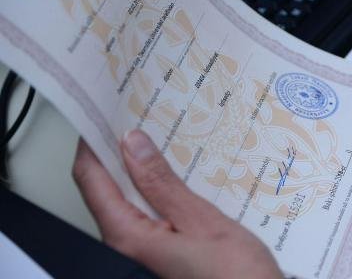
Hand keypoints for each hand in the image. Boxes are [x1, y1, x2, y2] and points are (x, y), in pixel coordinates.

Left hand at [72, 130, 282, 278]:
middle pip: (106, 187)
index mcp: (127, 237)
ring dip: (141, 167)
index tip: (104, 114)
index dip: (92, 144)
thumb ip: (162, 184)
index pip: (90, 180)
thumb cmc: (234, 276)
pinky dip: (158, 185)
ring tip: (161, 136)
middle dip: (118, 151)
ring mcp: (146, 247)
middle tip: (138, 116)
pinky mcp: (164, 247)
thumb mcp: (200, 221)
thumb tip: (133, 145)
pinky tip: (179, 171)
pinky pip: (150, 208)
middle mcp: (128, 244)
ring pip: (130, 196)